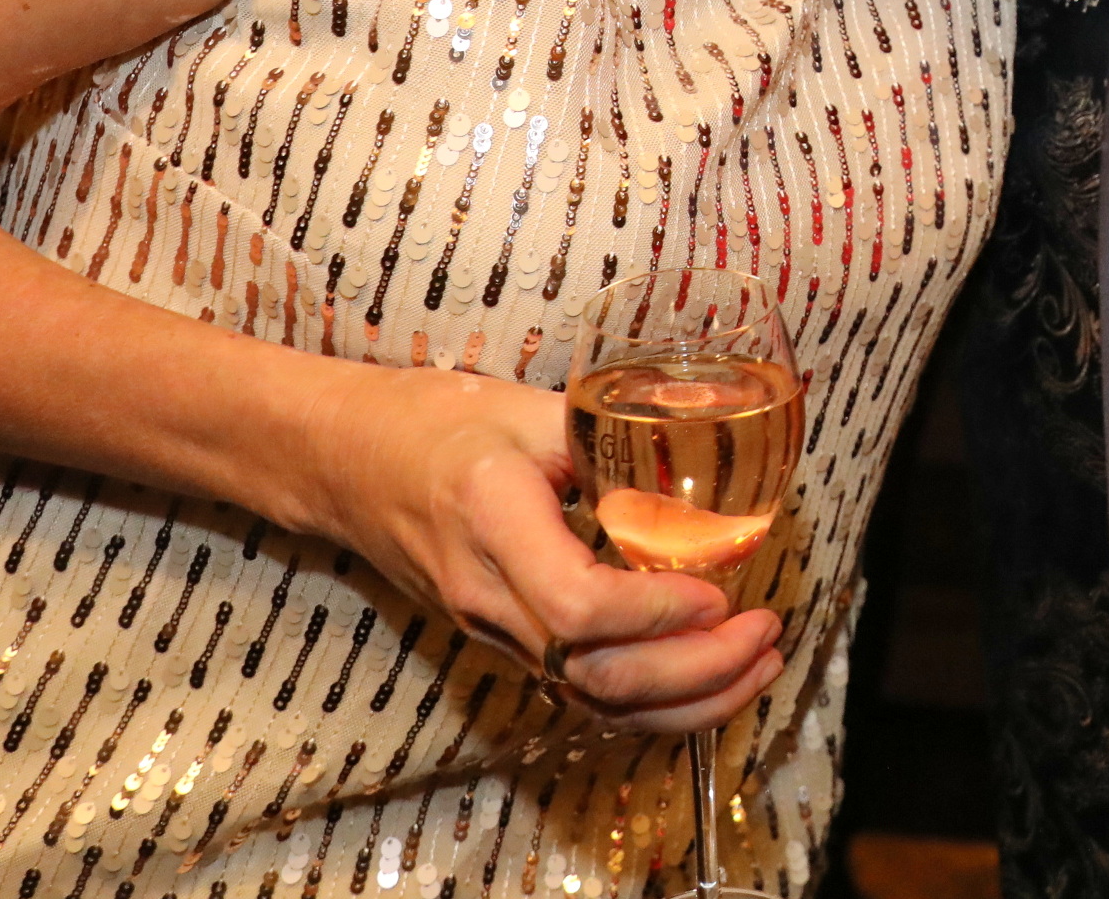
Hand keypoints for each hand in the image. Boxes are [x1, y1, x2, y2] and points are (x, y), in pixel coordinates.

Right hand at [295, 363, 782, 731]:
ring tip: (758, 663)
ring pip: (593, 702)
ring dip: (686, 699)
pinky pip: (582, 693)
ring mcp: (491, 631)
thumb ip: (611, 431)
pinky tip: (708, 674)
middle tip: (764, 632)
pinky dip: (653, 700)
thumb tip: (704, 436)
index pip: (578, 608)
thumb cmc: (433, 424)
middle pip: (596, 677)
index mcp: (493, 523)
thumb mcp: (527, 407)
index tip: (718, 590)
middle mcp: (488, 595)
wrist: (345, 464)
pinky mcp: (504, 644)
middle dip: (696, 672)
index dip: (657, 613)